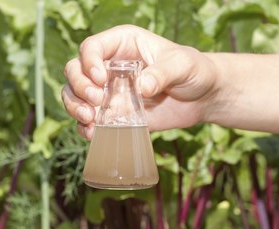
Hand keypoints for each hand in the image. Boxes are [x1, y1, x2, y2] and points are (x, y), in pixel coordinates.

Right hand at [62, 25, 218, 139]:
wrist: (203, 97)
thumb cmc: (194, 71)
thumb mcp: (182, 65)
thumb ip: (162, 73)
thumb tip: (142, 87)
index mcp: (123, 44)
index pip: (92, 47)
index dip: (89, 62)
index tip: (102, 79)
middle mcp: (111, 67)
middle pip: (76, 71)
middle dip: (79, 86)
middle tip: (97, 100)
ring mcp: (111, 92)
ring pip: (76, 95)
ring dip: (75, 107)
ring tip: (90, 119)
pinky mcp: (117, 114)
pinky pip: (92, 120)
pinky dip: (86, 127)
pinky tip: (92, 133)